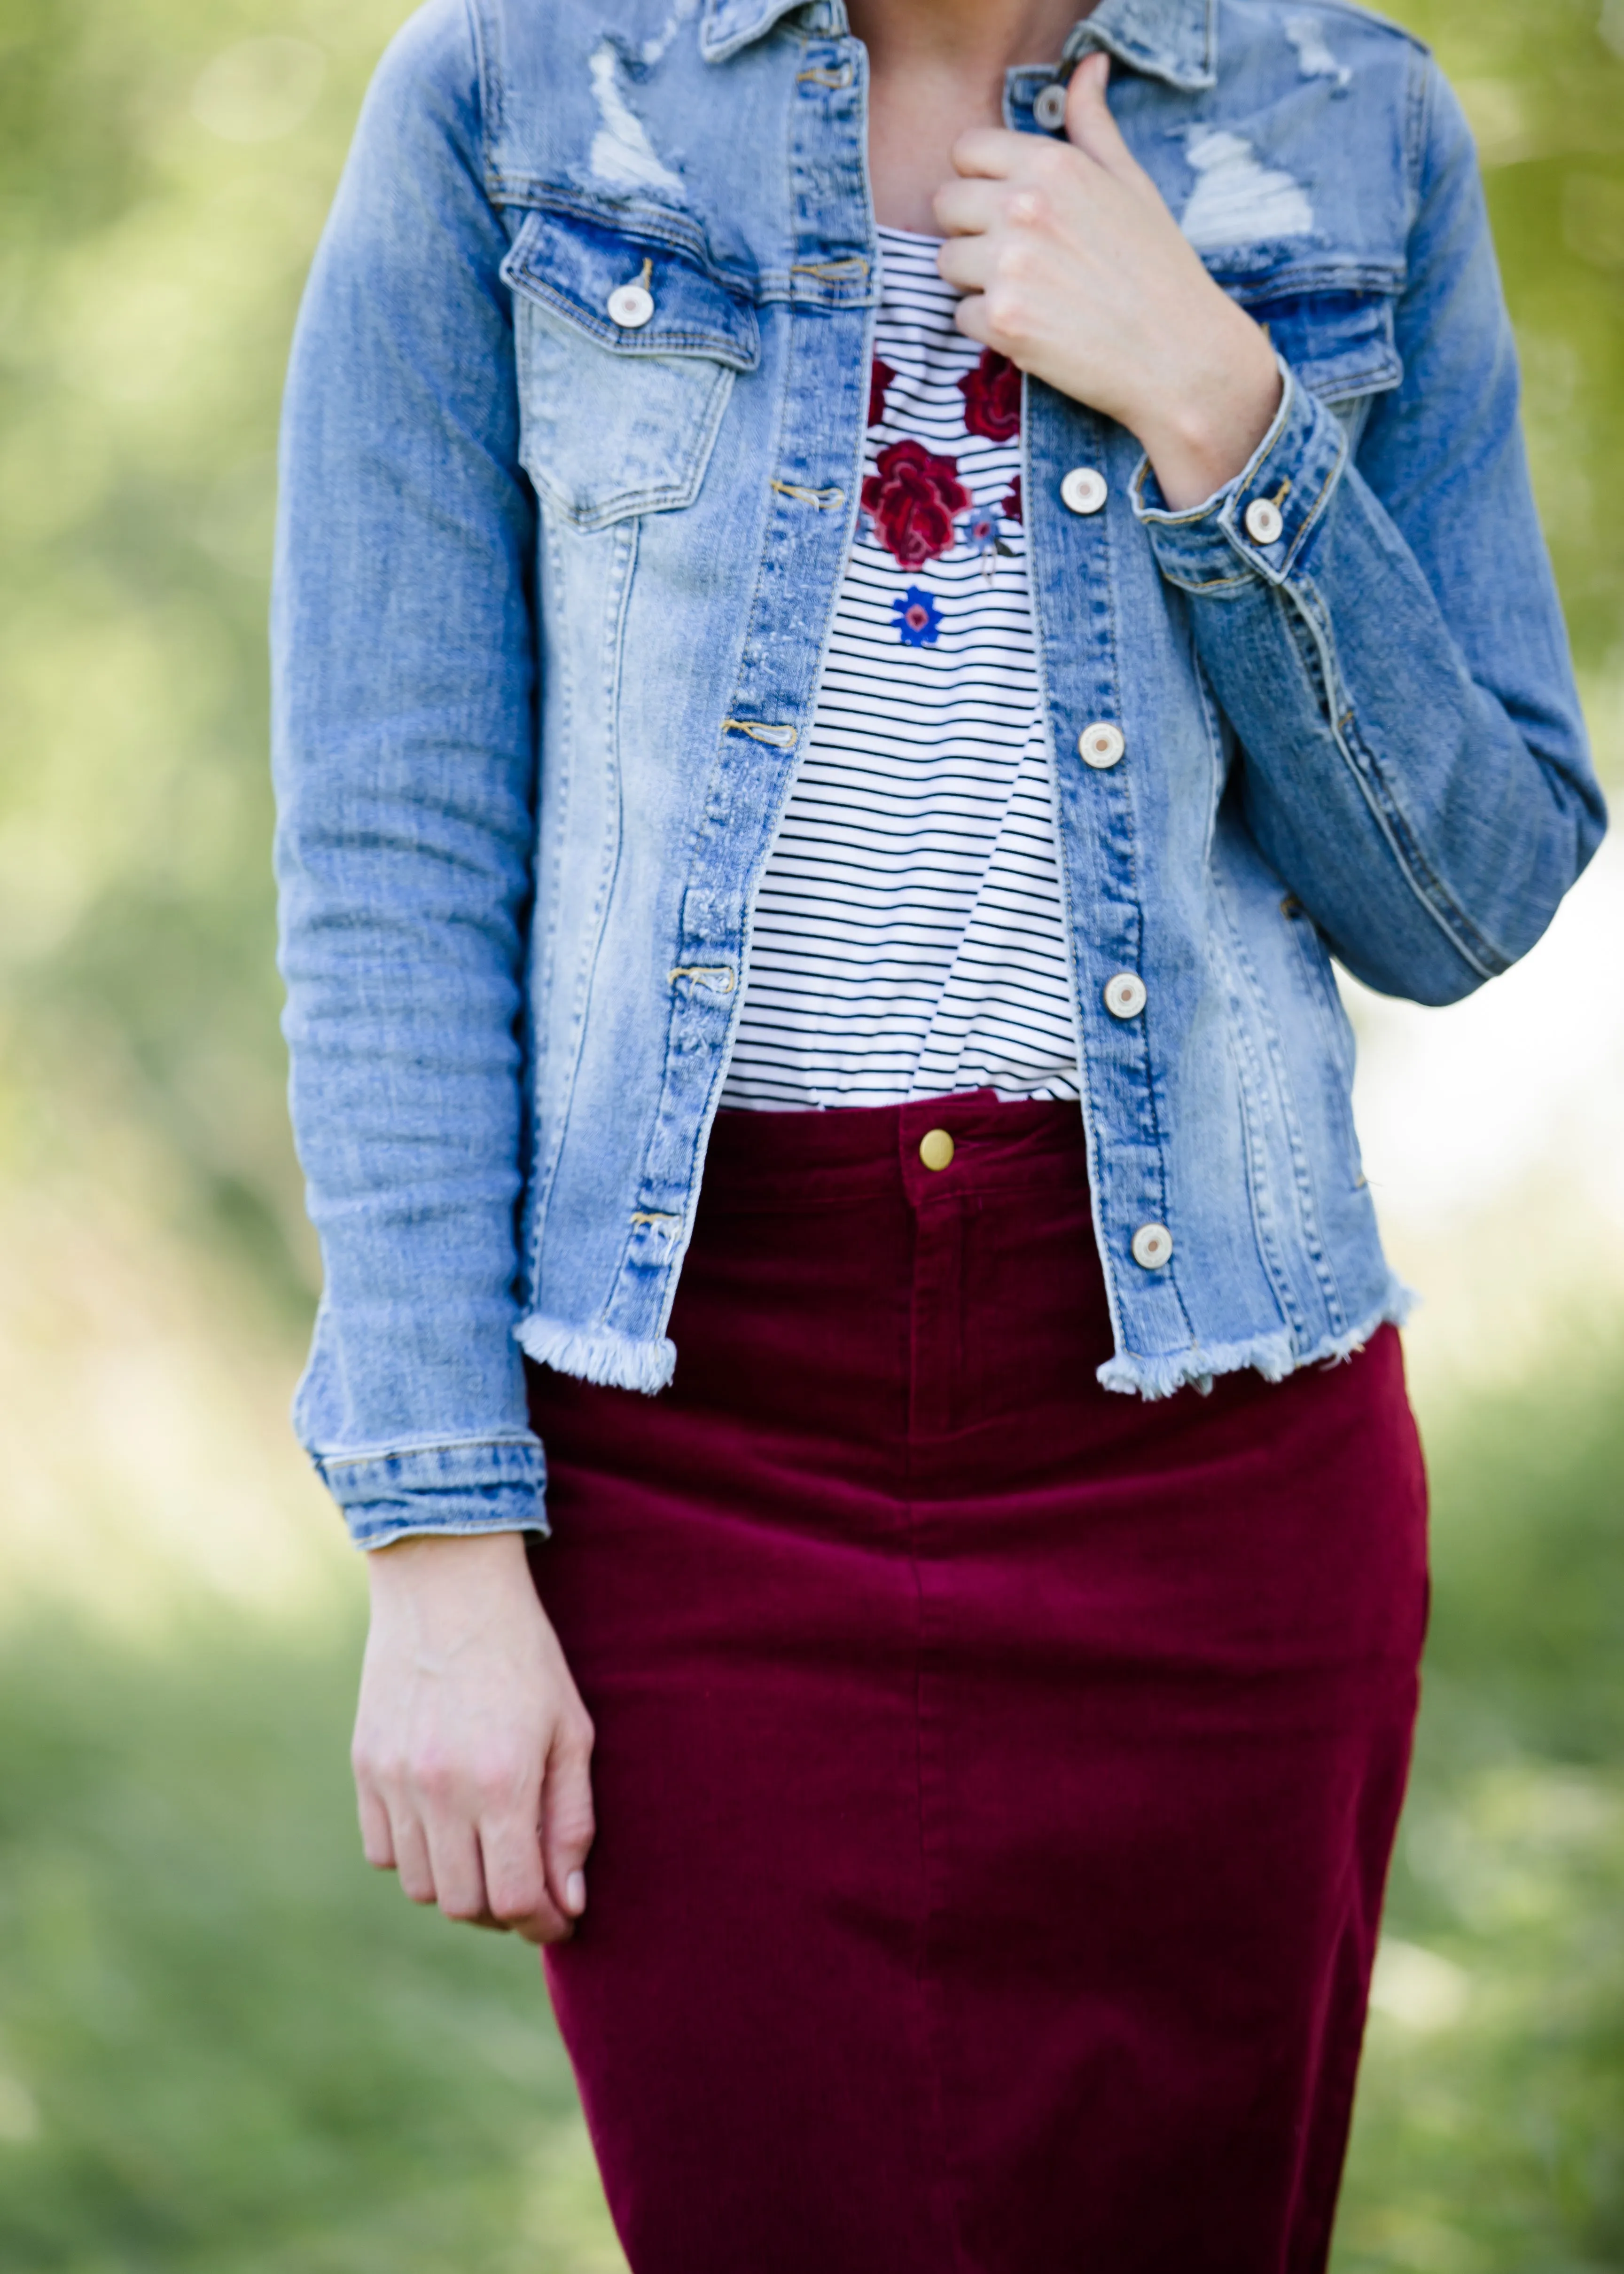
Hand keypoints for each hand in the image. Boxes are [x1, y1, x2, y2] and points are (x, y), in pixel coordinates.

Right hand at [351, 1531, 594, 1945]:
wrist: (447, 1584)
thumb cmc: (524, 1655)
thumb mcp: (570, 1730)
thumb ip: (571, 1821)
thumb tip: (569, 1902)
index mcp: (503, 1781)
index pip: (516, 1898)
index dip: (543, 1923)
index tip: (561, 1918)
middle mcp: (442, 1790)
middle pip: (464, 1904)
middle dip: (503, 1910)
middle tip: (528, 1887)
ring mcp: (395, 1781)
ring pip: (420, 1886)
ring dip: (458, 1885)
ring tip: (487, 1853)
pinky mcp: (365, 1767)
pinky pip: (383, 1850)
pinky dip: (416, 1855)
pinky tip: (445, 1824)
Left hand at [933, 52, 1281, 509]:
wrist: (1179, 355)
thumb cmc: (1158, 269)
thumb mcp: (1131, 183)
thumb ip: (1093, 126)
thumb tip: (1088, 68)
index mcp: (1054, 165)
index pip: (965, 149)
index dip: (978, 180)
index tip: (1003, 206)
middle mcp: (1024, 207)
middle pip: (945, 204)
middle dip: (970, 230)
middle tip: (1014, 258)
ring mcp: (1009, 265)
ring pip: (946, 262)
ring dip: (974, 281)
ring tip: (1026, 293)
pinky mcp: (1001, 321)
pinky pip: (959, 316)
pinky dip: (987, 327)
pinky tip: (1031, 329)